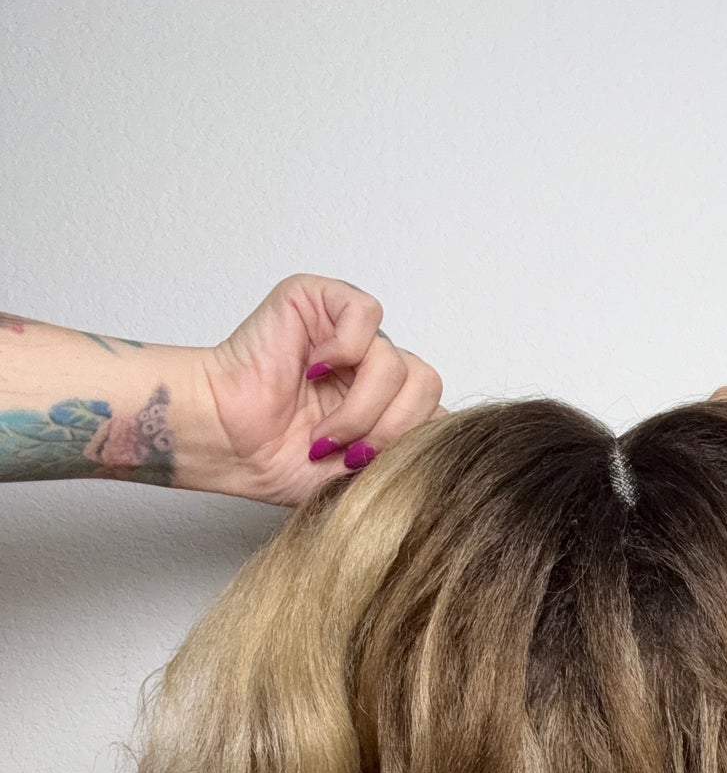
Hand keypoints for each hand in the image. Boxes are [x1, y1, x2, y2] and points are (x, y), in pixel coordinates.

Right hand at [197, 273, 445, 505]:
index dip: (412, 441)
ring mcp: (348, 331)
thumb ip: (409, 454)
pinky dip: (344, 350)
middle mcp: (373, 363)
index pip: (436, 409)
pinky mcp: (320, 300)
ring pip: (396, 363)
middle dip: (392, 430)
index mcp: (389, 401)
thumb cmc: (282, 460)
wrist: (231, 446)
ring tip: (324, 432)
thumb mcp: (363, 472)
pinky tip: (313, 372)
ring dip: (360, 409)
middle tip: (351, 452)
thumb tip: (449, 443)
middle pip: (426, 385)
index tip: (372, 467)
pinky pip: (365, 315)